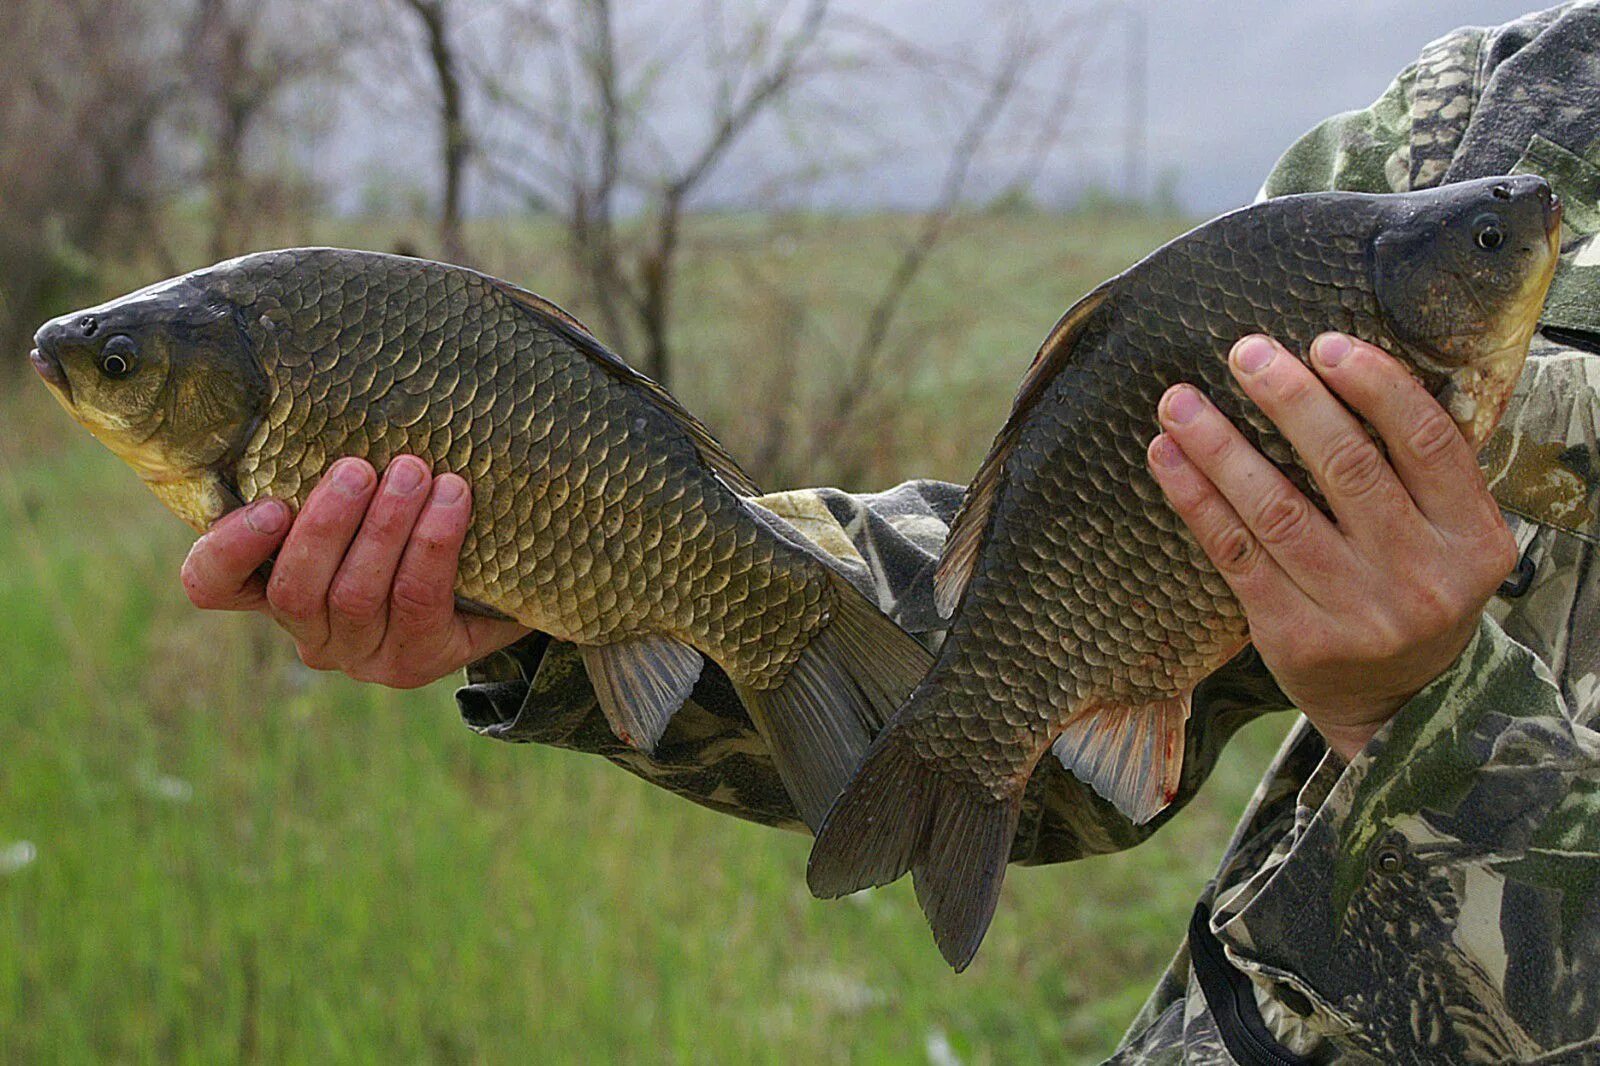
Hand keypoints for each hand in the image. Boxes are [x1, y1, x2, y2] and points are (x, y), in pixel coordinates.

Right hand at [180, 456, 530, 688]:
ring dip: (385, 527)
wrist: (498, 575)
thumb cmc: (411, 517)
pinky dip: (433, 544)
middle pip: (295, 590)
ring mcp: (362, 652)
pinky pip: (417, 600)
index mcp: (273, 585)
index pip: (213, 585)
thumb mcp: (363, 493)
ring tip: (415, 472)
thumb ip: (331, 467)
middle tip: (358, 468)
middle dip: (327, 525)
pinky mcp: (418, 658)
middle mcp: (310, 629)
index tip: (270, 505)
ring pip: (356, 594)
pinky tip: (452, 500)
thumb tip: (323, 383)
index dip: (228, 550)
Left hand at [1146, 333, 1517, 760]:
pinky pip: (1234, 553)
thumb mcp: (1451, 539)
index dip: (1374, 386)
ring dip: (1221, 447)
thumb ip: (1421, 472)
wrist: (1402, 706)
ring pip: (1277, 510)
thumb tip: (1342, 371)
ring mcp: (1353, 611)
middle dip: (1289, 401)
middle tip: (1245, 353)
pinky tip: (1167, 457)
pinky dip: (1196, 499)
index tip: (1324, 343)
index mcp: (1470, 539)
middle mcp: (1418, 576)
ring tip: (1179, 400)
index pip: (1427, 442)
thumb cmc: (1416, 592)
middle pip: (1347, 468)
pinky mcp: (1291, 635)